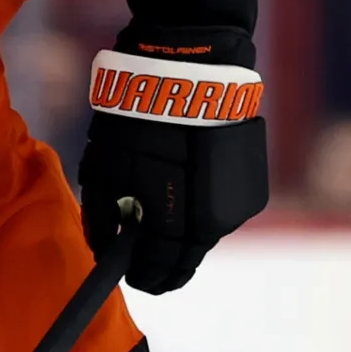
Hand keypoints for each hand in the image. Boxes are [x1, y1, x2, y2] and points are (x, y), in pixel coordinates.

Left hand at [78, 37, 268, 292]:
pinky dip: (201, 211)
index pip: (159, 271)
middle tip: (148, 265)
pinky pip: (220, 210)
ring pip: (205, 237)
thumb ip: (102, 218)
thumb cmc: (137, 121)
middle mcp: (211, 224)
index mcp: (173, 225)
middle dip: (165, 266)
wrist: (191, 74)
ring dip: (184, 237)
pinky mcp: (249, 183)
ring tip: (162, 226)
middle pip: (187, 261)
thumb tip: (101, 249)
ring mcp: (234, 204)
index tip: (132, 277)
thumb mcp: (104, 169)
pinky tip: (185, 195)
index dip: (144, 278)